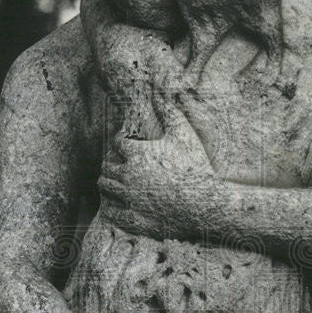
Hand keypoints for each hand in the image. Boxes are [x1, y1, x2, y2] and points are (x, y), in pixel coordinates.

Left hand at [97, 93, 215, 242]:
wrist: (206, 203)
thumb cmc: (196, 167)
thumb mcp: (185, 135)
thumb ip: (170, 112)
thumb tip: (159, 93)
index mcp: (137, 154)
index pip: (116, 143)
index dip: (121, 142)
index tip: (126, 145)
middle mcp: (129, 175)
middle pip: (106, 166)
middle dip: (111, 163)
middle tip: (118, 164)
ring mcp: (130, 199)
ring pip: (105, 188)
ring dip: (108, 183)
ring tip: (115, 182)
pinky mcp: (135, 219)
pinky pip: (112, 213)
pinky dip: (111, 207)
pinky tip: (118, 205)